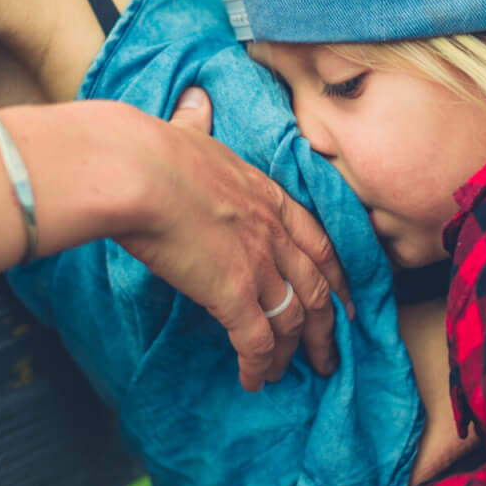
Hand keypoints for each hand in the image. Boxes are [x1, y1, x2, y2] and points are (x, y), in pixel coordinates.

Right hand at [119, 87, 349, 390]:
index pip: (319, 242)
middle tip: (328, 355)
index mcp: (267, 197)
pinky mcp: (232, 294)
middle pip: (316, 289)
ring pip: (291, 320)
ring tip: (287, 375)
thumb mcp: (189, 132)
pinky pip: (255, 341)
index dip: (337, 276)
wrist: (138, 172)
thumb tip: (192, 104)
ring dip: (290, 352)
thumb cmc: (153, 151)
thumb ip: (197, 125)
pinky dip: (258, 365)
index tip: (346, 300)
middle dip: (325, 327)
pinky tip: (253, 381)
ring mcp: (256, 264)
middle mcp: (272, 234)